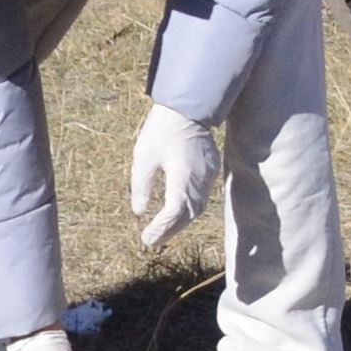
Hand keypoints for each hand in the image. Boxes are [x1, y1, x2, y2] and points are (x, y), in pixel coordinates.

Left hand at [127, 103, 222, 246]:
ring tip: (164, 231)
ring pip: (197, 209)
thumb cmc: (161, 131)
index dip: (160, 228)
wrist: (188, 109)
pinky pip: (202, 197)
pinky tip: (178, 212)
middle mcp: (199, 181)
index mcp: (181, 178)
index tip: (146, 238)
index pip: (173, 212)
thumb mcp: (143, 158)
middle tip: (152, 240)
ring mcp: (208, 177)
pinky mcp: (211, 171)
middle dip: (170, 230)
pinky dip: (189, 209)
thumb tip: (140, 212)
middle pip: (187, 215)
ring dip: (180, 222)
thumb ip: (141, 186)